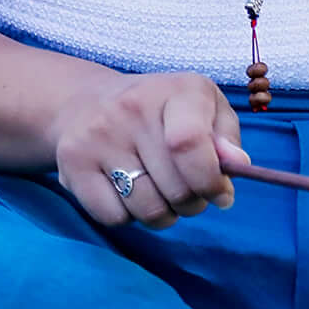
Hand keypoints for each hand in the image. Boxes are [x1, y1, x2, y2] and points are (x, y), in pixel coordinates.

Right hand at [53, 68, 238, 229]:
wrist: (86, 101)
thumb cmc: (161, 110)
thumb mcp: (205, 108)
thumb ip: (227, 137)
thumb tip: (235, 166)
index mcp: (175, 91)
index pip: (191, 143)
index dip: (210, 181)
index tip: (219, 194)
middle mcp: (131, 108)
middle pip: (176, 189)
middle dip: (192, 203)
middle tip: (188, 192)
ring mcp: (97, 136)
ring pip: (147, 209)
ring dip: (163, 215)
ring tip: (160, 194)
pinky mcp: (72, 163)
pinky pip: (114, 217)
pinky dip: (128, 217)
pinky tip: (128, 193)